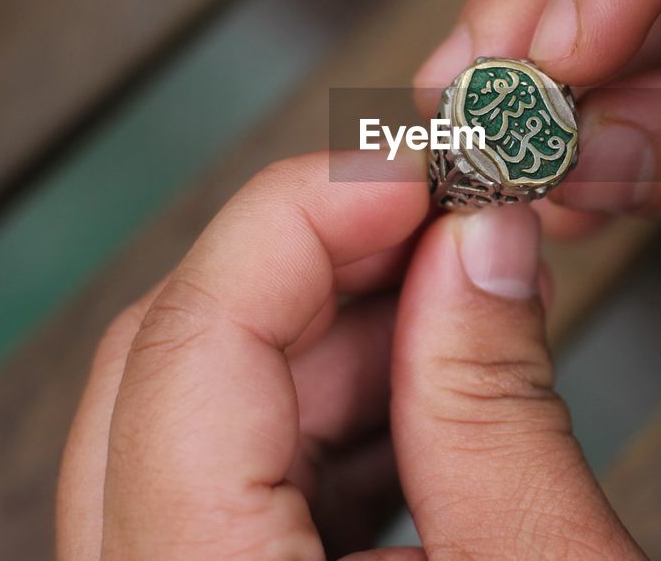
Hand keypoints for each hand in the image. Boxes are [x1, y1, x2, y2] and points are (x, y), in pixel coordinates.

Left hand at [57, 151, 640, 558]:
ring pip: (190, 424)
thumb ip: (498, 407)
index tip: (409, 170)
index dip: (296, 223)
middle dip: (313, 267)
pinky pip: (231, 489)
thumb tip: (478, 242)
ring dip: (326, 337)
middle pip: (162, 377)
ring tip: (457, 294)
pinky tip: (427, 386)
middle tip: (445, 215)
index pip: (185, 359)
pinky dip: (326, 415)